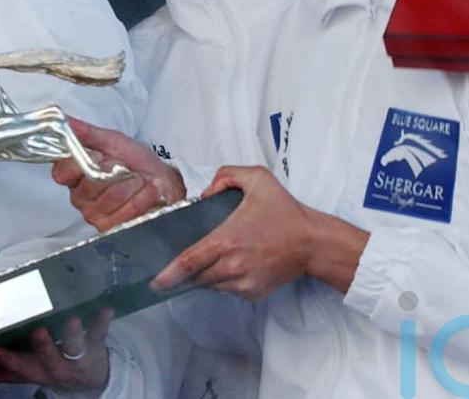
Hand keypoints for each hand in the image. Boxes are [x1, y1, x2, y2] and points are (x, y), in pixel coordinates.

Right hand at [0, 309, 113, 390]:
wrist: (89, 379)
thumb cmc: (51, 368)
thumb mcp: (26, 372)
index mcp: (37, 370)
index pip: (20, 367)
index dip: (7, 360)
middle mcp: (56, 365)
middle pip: (49, 357)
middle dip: (43, 346)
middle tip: (38, 331)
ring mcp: (77, 356)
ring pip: (74, 345)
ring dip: (73, 333)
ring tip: (71, 319)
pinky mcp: (95, 345)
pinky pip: (99, 333)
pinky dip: (102, 321)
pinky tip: (105, 309)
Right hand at [53, 118, 185, 231]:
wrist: (163, 182)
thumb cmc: (136, 163)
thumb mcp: (112, 142)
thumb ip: (86, 133)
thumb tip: (65, 120)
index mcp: (75, 174)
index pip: (61, 171)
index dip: (79, 163)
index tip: (98, 156)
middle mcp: (80, 196)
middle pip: (90, 183)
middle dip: (116, 170)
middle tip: (125, 168)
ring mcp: (94, 214)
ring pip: (111, 196)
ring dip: (133, 183)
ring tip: (138, 180)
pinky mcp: (111, 228)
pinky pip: (126, 211)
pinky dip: (142, 197)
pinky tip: (145, 194)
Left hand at [151, 166, 315, 301]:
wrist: (312, 242)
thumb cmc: (285, 212)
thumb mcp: (258, 178)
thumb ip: (226, 175)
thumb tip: (206, 192)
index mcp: (226, 241)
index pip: (188, 262)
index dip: (168, 274)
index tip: (155, 280)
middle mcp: (231, 266)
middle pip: (195, 278)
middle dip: (184, 274)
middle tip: (177, 268)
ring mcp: (242, 284)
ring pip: (211, 285)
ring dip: (206, 275)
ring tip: (217, 258)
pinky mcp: (253, 293)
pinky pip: (228, 291)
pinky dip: (225, 281)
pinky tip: (236, 265)